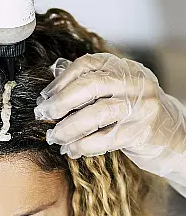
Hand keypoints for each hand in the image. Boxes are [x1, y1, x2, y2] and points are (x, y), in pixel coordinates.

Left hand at [34, 53, 185, 188]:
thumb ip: (89, 83)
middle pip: (91, 86)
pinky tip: (71, 150)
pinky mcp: (142, 132)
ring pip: (97, 114)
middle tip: (44, 116)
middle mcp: (136, 83)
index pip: (88, 65)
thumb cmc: (135, 114)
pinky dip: (83, 146)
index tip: (45, 96)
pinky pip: (105, 139)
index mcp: (125, 68)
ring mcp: (142, 107)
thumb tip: (53, 76)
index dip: (62, 80)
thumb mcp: (116, 92)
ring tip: (56, 137)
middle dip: (61, 102)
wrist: (172, 137)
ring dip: (69, 128)